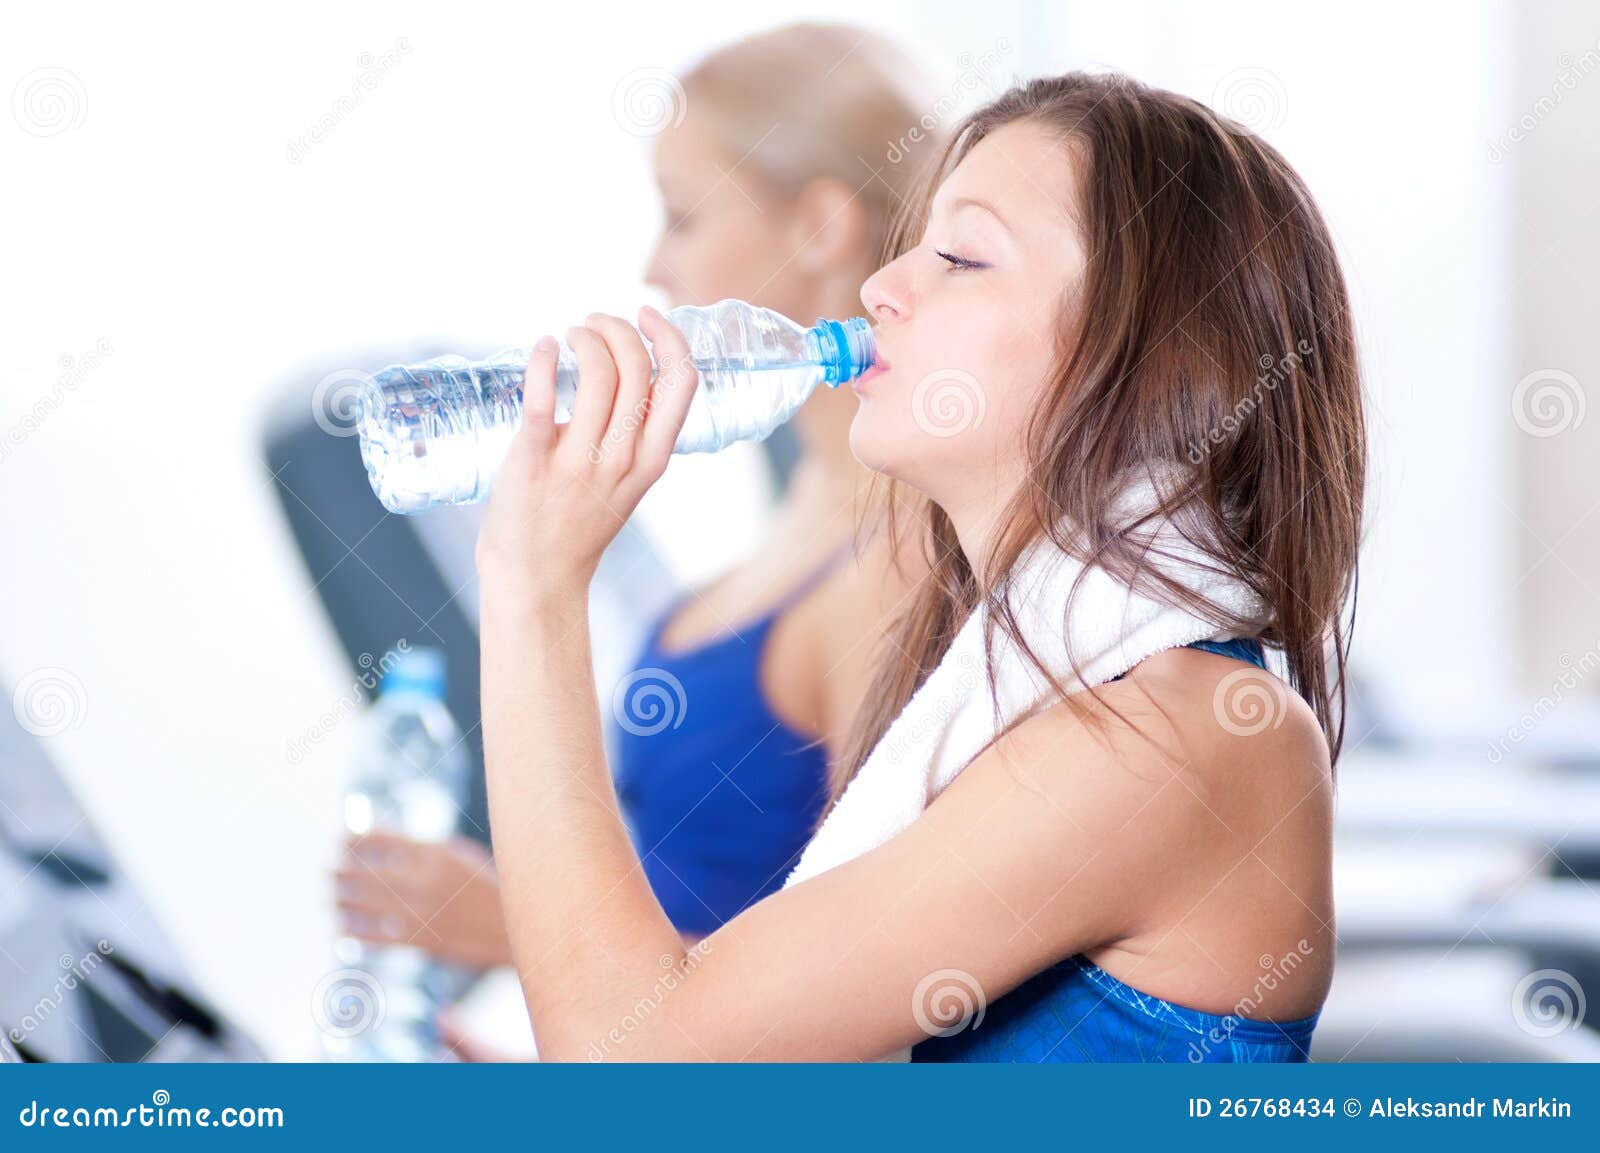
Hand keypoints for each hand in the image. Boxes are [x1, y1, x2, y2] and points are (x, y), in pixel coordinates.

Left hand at [334, 832, 511, 968]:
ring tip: (330, 894)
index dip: (355, 839)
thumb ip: (428, 849)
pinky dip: (355, 932)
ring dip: (342, 898)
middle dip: (341, 869)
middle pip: (367, 872)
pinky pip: (378, 936)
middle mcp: (425, 880)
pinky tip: (341, 928)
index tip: (340, 840)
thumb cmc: (491, 885)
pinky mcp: (422, 941)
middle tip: (327, 869)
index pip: (382, 840)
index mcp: (436, 853)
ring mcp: (422, 912)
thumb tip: (388, 844)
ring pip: (367, 904)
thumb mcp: (463, 855)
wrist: (516, 928)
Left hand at [475, 306, 699, 594]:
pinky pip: (542, 398)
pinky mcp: (534, 461)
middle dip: (618, 328)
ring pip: (597, 374)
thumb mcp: (627, 482)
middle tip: (593, 323)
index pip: (682, 383)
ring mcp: (580, 462)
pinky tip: (543, 347)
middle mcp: (622, 458)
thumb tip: (623, 374)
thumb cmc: (577, 525)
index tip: (647, 315)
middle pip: (638, 368)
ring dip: (584, 337)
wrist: (537, 578)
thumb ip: (633, 436)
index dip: (669, 337)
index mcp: (652, 459)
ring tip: (569, 335)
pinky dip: (543, 361)